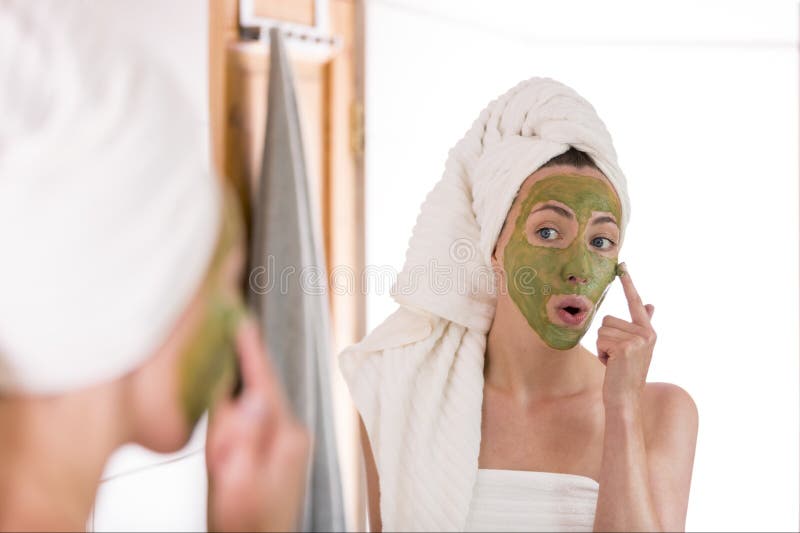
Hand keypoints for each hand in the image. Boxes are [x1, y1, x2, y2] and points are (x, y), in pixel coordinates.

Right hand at [206, 318, 310, 531]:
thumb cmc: (245, 526)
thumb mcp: (237, 485)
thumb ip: (243, 442)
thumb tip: (250, 398)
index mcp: (285, 438)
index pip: (263, 383)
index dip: (250, 351)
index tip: (241, 321)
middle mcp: (292, 435)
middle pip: (263, 387)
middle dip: (245, 360)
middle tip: (231, 322)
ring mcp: (288, 443)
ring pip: (260, 399)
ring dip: (245, 376)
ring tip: (230, 345)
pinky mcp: (280, 451)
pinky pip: (259, 413)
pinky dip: (244, 398)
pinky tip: (231, 390)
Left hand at [596, 262, 656, 409]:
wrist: (625, 398)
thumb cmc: (626, 372)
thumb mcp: (636, 347)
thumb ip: (642, 324)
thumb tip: (650, 304)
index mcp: (648, 331)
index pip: (635, 303)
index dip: (628, 283)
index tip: (622, 265)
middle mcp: (646, 334)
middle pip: (607, 319)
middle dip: (605, 338)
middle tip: (616, 357)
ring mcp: (637, 341)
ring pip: (601, 330)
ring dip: (602, 347)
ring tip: (615, 362)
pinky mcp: (624, 348)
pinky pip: (600, 341)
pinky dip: (600, 354)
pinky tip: (612, 366)